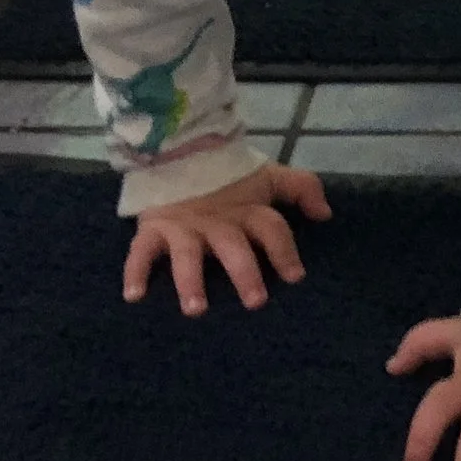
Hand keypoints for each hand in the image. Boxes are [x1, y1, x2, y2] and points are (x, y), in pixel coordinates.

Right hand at [124, 163, 332, 315]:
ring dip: (190, 281)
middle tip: (255, 301)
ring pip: (187, 254)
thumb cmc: (230, 179)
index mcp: (247, 211)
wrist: (180, 151)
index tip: (295, 277)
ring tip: (196, 310)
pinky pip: (141, 251)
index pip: (270, 227)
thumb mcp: (269, 177)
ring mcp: (183, 227)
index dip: (284, 249)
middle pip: (233, 246)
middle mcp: (217, 222)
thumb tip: (326, 214)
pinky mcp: (153, 229)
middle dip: (245, 272)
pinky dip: (135, 272)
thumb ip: (302, 189)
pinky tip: (134, 296)